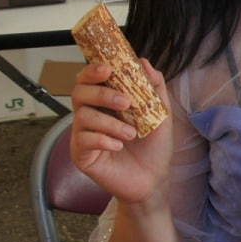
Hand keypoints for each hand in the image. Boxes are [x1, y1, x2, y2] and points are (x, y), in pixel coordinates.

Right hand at [68, 58, 172, 204]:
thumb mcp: (160, 114)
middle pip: (79, 92)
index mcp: (104, 102)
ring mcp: (83, 135)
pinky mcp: (81, 155)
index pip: (88, 79)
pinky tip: (118, 146)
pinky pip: (83, 140)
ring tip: (131, 134)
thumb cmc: (153, 147)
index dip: (93, 70)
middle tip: (126, 103)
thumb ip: (153, 87)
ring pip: (83, 116)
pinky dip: (103, 140)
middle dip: (103, 94)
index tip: (108, 68)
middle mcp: (90, 115)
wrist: (154, 180)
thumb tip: (143, 61)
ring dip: (110, 123)